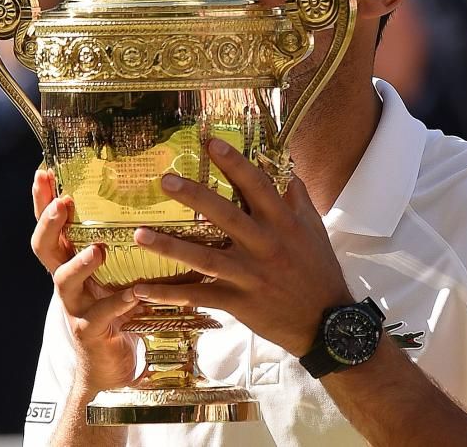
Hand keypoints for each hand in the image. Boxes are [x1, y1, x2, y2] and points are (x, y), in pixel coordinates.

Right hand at [31, 169, 140, 393]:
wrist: (111, 364)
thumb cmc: (117, 306)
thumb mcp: (116, 270)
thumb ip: (125, 243)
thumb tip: (155, 200)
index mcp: (71, 260)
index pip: (50, 225)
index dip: (42, 200)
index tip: (43, 172)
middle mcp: (66, 280)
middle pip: (44, 247)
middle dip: (49, 223)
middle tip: (63, 203)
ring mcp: (75, 306)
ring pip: (64, 280)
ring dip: (80, 263)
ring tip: (98, 250)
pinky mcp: (91, 330)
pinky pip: (102, 314)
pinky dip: (118, 302)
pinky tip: (135, 294)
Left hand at [132, 138, 352, 357]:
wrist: (327, 323)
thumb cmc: (319, 271)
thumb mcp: (315, 230)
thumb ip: (299, 200)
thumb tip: (288, 172)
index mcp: (283, 223)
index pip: (256, 185)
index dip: (234, 163)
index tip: (210, 143)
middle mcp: (264, 245)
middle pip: (224, 216)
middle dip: (194, 196)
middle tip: (165, 180)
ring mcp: (249, 275)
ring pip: (204, 258)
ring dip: (170, 246)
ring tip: (139, 234)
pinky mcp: (239, 302)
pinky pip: (200, 296)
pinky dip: (170, 294)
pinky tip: (142, 289)